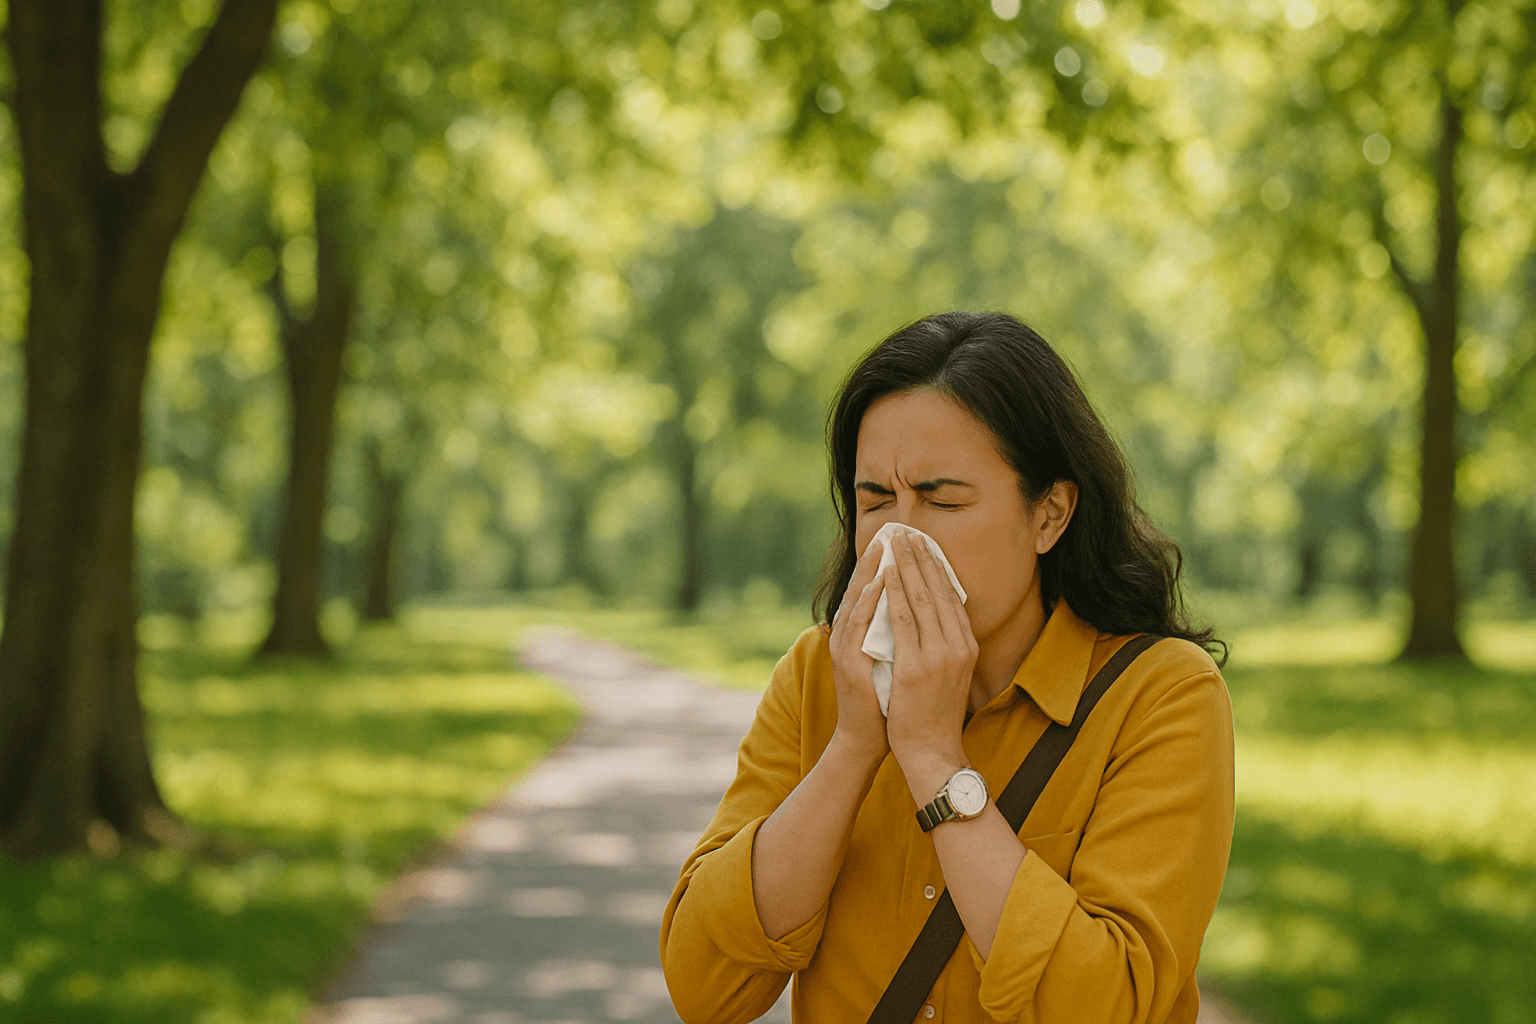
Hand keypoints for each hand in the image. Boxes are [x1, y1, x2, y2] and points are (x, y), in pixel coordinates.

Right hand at [826, 538, 889, 764]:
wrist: (867, 739)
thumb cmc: (884, 701)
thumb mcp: (891, 659)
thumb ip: (896, 633)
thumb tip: (915, 608)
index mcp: (857, 633)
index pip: (870, 590)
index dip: (882, 564)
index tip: (899, 539)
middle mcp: (846, 636)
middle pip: (861, 588)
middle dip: (876, 559)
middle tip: (890, 531)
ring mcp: (844, 649)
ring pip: (857, 602)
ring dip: (869, 572)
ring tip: (883, 547)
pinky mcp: (848, 665)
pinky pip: (858, 627)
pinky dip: (867, 603)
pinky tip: (878, 584)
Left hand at [882, 531, 977, 774]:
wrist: (932, 750)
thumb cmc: (935, 715)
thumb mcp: (951, 674)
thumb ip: (946, 646)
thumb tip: (936, 618)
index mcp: (967, 647)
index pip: (951, 597)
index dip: (937, 568)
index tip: (925, 545)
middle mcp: (958, 646)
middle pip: (937, 590)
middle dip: (922, 558)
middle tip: (908, 532)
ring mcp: (938, 655)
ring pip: (920, 598)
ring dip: (906, 565)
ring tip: (895, 542)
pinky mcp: (916, 666)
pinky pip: (902, 619)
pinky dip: (893, 591)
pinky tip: (885, 572)